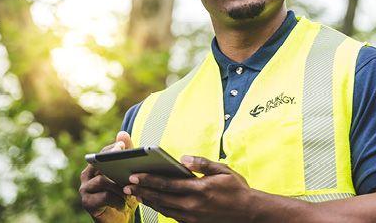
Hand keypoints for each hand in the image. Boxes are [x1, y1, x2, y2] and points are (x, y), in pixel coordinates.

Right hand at [79, 131, 137, 221]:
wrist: (120, 220)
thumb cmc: (124, 195)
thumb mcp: (128, 175)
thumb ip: (126, 155)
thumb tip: (122, 133)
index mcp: (95, 166)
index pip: (102, 153)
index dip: (112, 149)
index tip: (122, 146)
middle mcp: (86, 176)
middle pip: (99, 164)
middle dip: (113, 162)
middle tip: (126, 161)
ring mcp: (85, 189)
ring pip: (103, 180)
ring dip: (119, 184)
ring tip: (131, 188)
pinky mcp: (87, 203)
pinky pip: (104, 196)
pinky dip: (117, 198)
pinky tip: (125, 203)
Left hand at [125, 155, 255, 222]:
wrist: (249, 214)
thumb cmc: (237, 189)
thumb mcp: (223, 170)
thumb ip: (202, 163)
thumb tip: (182, 159)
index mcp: (199, 189)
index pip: (167, 184)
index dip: (149, 180)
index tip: (134, 176)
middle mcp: (193, 205)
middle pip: (161, 198)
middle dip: (142, 192)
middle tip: (126, 186)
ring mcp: (192, 217)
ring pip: (164, 209)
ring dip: (148, 201)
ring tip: (135, 194)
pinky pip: (172, 216)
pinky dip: (160, 208)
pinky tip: (153, 202)